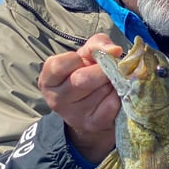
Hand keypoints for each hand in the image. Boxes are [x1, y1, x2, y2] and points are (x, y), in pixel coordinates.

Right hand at [38, 34, 123, 163]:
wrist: (94, 109)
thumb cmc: (88, 74)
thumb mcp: (87, 55)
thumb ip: (97, 44)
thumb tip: (114, 49)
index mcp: (48, 79)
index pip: (59, 65)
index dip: (79, 59)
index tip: (86, 61)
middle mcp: (56, 99)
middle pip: (82, 80)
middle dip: (101, 72)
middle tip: (107, 72)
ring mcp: (74, 115)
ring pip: (100, 91)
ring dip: (112, 84)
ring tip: (109, 84)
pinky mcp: (93, 123)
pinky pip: (112, 104)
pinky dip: (119, 96)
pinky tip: (115, 96)